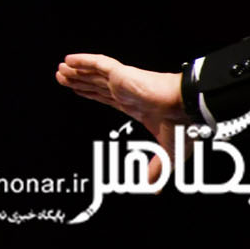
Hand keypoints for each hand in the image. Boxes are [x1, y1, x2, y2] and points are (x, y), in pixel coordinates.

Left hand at [56, 54, 190, 181]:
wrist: (189, 110)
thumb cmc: (184, 125)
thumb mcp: (168, 154)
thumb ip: (156, 169)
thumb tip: (152, 188)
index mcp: (134, 106)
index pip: (106, 97)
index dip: (91, 93)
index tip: (77, 91)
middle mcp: (126, 92)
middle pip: (96, 84)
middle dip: (78, 81)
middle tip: (61, 78)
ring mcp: (123, 82)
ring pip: (94, 73)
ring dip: (76, 71)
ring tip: (60, 69)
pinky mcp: (123, 75)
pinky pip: (99, 63)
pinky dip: (83, 60)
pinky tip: (69, 60)